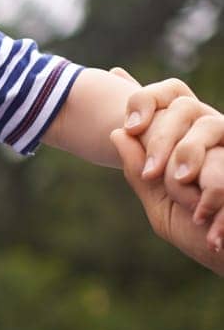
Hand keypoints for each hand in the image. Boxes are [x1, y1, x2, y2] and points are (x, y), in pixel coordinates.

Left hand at [114, 69, 223, 246]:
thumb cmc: (198, 235)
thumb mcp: (161, 206)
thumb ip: (140, 172)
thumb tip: (117, 133)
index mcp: (190, 139)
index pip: (169, 94)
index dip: (145, 99)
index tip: (128, 127)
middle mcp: (215, 134)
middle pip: (183, 108)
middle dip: (161, 142)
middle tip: (154, 176)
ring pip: (202, 136)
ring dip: (191, 184)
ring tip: (195, 211)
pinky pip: (221, 173)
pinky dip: (214, 206)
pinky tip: (213, 233)